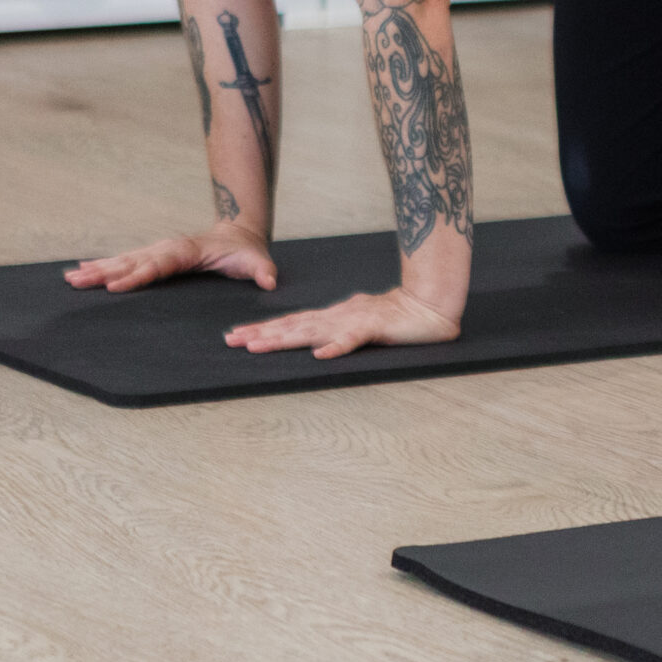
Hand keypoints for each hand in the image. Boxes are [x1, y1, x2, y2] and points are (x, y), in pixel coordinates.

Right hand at [65, 227, 276, 293]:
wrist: (239, 234)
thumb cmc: (247, 252)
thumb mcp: (258, 261)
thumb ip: (263, 271)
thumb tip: (270, 282)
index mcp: (187, 251)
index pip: (159, 266)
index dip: (138, 276)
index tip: (115, 286)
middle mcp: (167, 249)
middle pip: (132, 262)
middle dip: (105, 273)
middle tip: (78, 282)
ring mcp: (158, 251)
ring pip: (123, 260)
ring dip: (97, 269)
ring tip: (70, 277)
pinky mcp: (154, 256)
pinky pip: (124, 260)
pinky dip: (102, 265)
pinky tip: (80, 270)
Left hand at [222, 286, 460, 358]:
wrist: (430, 305)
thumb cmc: (399, 314)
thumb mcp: (362, 321)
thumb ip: (342, 327)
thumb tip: (325, 337)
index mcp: (334, 317)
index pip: (293, 322)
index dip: (264, 329)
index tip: (237, 335)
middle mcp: (337, 317)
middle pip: (293, 326)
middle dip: (260, 333)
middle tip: (230, 340)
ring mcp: (354, 322)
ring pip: (312, 332)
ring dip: (284, 339)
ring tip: (257, 347)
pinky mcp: (375, 329)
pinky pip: (353, 340)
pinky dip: (336, 347)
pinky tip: (319, 356)